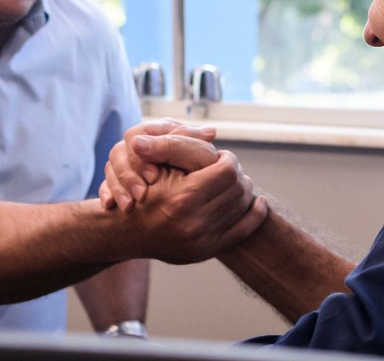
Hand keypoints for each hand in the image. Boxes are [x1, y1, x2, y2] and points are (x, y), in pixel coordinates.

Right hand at [99, 119, 219, 211]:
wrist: (193, 197)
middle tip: (141, 194)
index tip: (154, 176)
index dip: (143, 155)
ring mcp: (127, 162)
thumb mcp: (197, 156)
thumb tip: (202, 133)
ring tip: (129, 206)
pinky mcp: (118, 181)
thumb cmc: (199, 169)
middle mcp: (139, 144)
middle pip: (119, 151)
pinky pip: (104, 185)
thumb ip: (191, 143)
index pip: (138, 134)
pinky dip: (107, 194)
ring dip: (118, 186)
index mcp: (157, 132)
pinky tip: (111, 206)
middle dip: (128, 174)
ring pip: (110, 167)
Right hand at [115, 149, 268, 263]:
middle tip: (227, 169)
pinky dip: (255, 214)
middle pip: (239, 188)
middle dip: (237, 174)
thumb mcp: (155, 164)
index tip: (221, 156)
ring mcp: (203, 241)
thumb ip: (181, 144)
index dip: (228, 159)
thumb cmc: (141, 193)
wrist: (126, 232)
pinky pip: (244, 231)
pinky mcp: (208, 251)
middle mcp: (195, 222)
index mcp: (183, 198)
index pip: (227, 171)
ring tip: (233, 182)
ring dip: (243, 190)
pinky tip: (257, 202)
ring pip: (243, 207)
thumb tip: (213, 131)